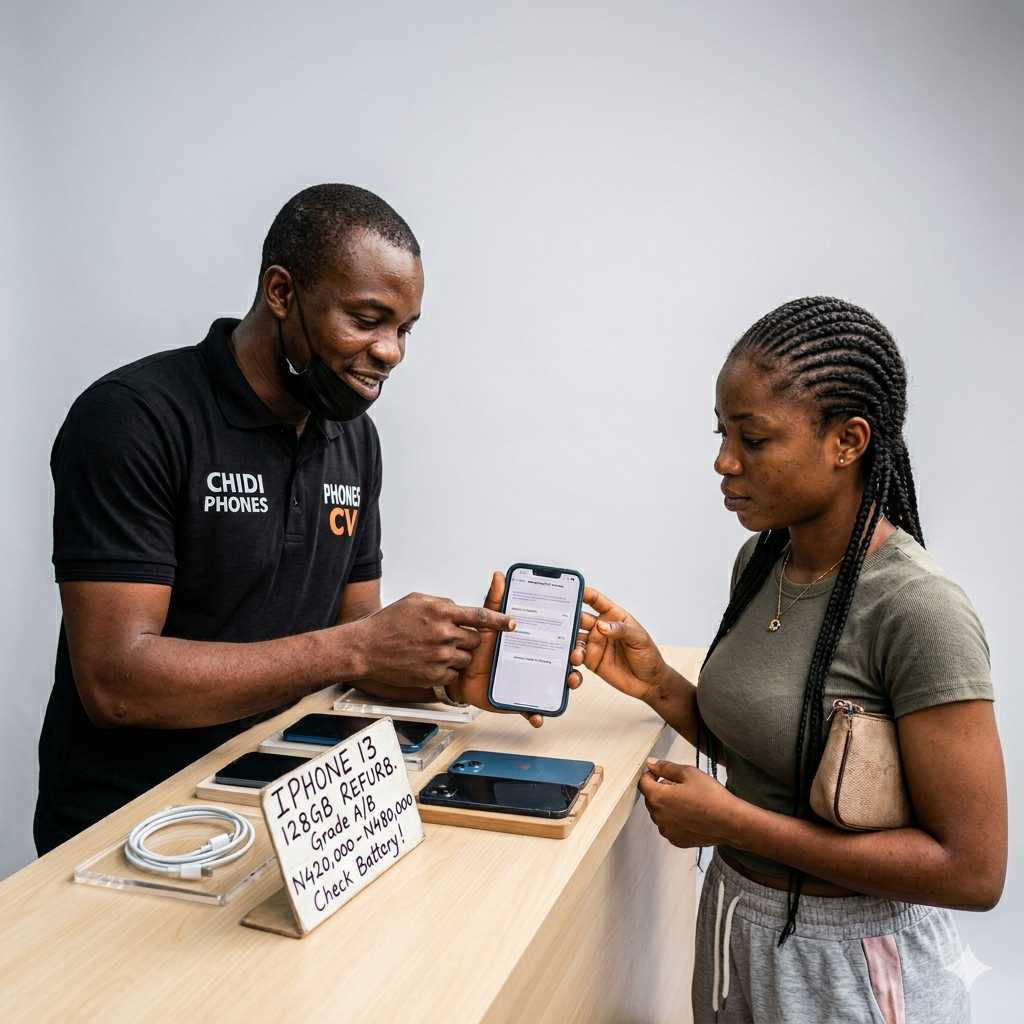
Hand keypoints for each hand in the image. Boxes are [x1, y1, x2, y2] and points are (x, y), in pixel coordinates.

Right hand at [352, 592, 513, 690]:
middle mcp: (444, 633)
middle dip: (469, 640)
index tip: (512, 624)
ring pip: (466, 658)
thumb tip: (458, 608)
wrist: (367, 648)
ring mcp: (439, 656)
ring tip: (436, 651)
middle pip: (476, 640)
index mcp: (442, 612)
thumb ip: (442, 603)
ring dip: (457, 656)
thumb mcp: (416, 601)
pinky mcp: (433, 674)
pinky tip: (430, 663)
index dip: (500, 620)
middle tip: (452, 639)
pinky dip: (446, 670)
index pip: (480, 616)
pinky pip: (453, 674)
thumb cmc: (389, 622)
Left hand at [455, 571, 583, 727]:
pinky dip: (538, 715)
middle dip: (576, 660)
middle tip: (575, 656)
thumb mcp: (486, 625)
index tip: (579, 630)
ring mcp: (532, 682)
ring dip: (568, 684)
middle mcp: (537, 661)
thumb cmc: (478, 649)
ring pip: (558, 684)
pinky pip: (535, 710)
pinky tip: (538, 716)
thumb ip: (493, 602)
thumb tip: (499, 576)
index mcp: (532, 642)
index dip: (572, 634)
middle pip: (566, 660)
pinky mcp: (521, 701)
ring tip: (568, 683)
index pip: (559, 637)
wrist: (460, 677)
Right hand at [571, 587, 671, 703]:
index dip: (583, 593)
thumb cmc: (648, 656)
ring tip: (574, 652)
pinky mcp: (590, 660)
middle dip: (567, 617)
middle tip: (557, 620)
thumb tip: (601, 625)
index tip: (570, 590)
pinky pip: (576, 657)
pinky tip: (575, 665)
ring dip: (568, 642)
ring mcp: (594, 644)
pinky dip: (572, 661)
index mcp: (613, 616)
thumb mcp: (639, 639)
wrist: (649, 683)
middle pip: (579, 618)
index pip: (596, 600)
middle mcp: (600, 628)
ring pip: (574, 638)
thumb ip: (620, 630)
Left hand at [637, 759, 738, 848]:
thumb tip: (651, 764)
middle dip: (660, 790)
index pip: (643, 782)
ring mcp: (667, 831)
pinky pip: (669, 826)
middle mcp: (658, 817)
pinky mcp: (676, 840)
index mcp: (658, 797)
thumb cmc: (711, 796)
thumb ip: (665, 767)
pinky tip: (691, 815)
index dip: (651, 774)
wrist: (730, 821)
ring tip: (688, 801)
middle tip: (681, 786)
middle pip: (651, 798)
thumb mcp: (688, 773)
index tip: (661, 772)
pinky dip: (675, 819)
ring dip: (667, 806)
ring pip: (659, 813)